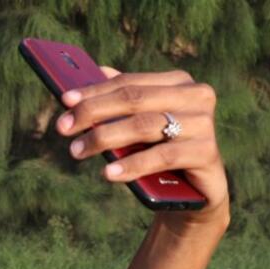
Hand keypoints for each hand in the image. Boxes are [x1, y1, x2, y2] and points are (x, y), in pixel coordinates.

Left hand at [55, 67, 229, 235]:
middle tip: (62, 128)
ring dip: (104, 138)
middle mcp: (196, 97)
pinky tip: (108, 172)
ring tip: (76, 151)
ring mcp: (203, 124)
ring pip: (144, 125)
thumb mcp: (139, 128)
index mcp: (178, 83)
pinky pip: (162, 157)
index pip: (129, 83)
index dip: (94, 91)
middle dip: (93, 112)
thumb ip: (122, 102)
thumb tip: (94, 72)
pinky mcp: (207, 152)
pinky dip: (132, 165)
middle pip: (134, 99)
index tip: (64, 101)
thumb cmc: (160, 154)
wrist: (195, 195)